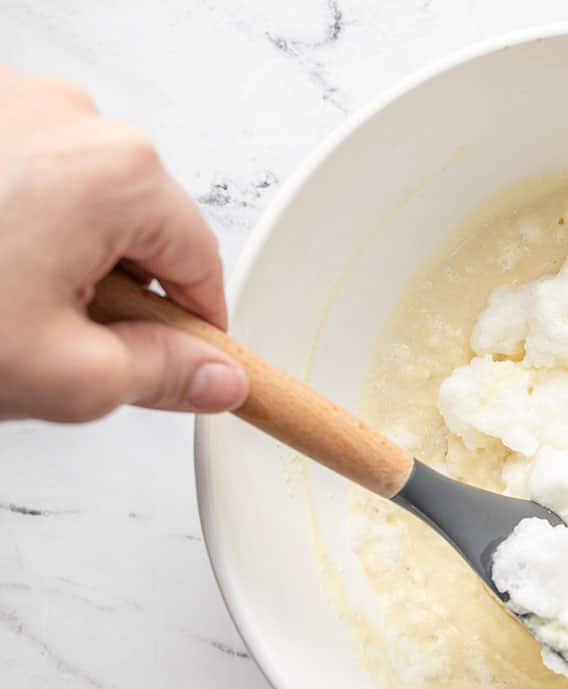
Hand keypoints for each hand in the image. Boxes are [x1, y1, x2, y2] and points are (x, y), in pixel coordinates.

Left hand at [0, 64, 246, 422]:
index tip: (175, 365)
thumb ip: (162, 376)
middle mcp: (70, 118)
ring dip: (55, 255)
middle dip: (114, 290)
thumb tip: (217, 378)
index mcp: (118, 175)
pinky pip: (18, 171)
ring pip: (75, 199)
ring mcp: (8, 101)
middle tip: (54, 345)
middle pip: (138, 226)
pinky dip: (7, 221)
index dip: (193, 329)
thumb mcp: (62, 375)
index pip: (201, 265)